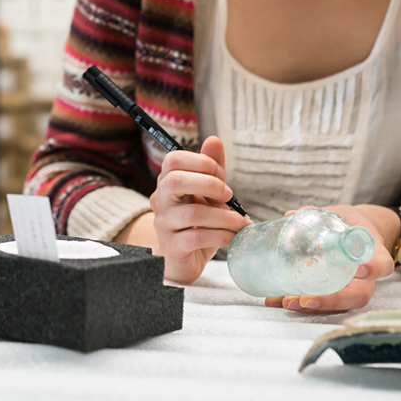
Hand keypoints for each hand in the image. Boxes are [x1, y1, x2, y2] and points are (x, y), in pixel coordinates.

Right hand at [150, 136, 251, 282]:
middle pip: (176, 181)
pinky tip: (233, 237)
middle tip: (229, 195)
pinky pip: (196, 238)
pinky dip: (221, 236)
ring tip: (240, 222)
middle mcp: (160, 200)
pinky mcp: (172, 248)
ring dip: (223, 217)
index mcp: (168, 182)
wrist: (186, 260)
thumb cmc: (198, 223)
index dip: (201, 162)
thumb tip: (213, 140)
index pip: (173, 160)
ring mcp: (163, 224)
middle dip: (209, 184)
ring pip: (192, 213)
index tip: (221, 174)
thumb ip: (211, 168)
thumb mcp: (208, 193)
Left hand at [266, 204, 395, 312]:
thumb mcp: (341, 214)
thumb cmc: (351, 224)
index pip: (382, 264)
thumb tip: (292, 214)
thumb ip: (319, 213)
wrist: (359, 235)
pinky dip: (301, 304)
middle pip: (358, 295)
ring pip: (340, 304)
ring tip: (287, 301)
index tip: (359, 269)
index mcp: (374, 253)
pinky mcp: (338, 294)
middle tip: (306, 298)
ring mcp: (353, 288)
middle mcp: (367, 277)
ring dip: (312, 306)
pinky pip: (324, 303)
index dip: (374, 269)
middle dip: (332, 300)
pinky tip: (279, 300)